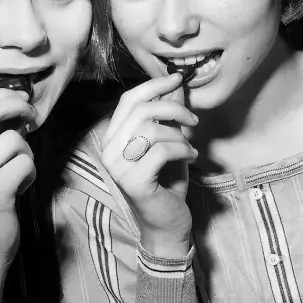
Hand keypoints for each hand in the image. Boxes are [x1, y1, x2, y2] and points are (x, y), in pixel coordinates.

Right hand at [0, 88, 36, 284]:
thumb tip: (14, 108)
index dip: (0, 97)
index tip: (20, 99)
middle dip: (17, 106)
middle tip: (33, 115)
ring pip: (14, 140)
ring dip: (25, 154)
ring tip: (17, 174)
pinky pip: (26, 163)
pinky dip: (29, 174)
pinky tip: (19, 189)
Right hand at [100, 73, 196, 257]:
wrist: (167, 224)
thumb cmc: (167, 183)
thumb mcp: (169, 143)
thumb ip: (168, 117)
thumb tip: (176, 86)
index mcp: (113, 139)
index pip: (128, 100)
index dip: (153, 85)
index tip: (177, 79)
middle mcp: (109, 152)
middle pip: (141, 110)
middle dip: (173, 109)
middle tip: (193, 120)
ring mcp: (118, 168)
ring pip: (151, 129)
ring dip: (180, 135)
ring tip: (190, 146)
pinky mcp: (134, 182)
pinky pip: (161, 151)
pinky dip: (182, 150)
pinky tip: (189, 157)